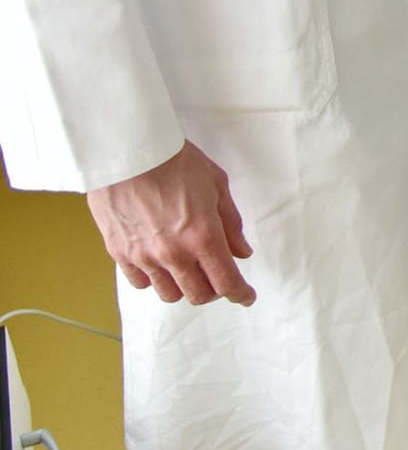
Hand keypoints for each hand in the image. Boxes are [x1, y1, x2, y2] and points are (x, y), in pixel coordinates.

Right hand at [86, 141, 255, 305]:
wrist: (129, 152)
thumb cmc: (175, 162)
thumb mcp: (217, 186)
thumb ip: (231, 224)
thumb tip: (242, 252)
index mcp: (203, 237)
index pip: (226, 281)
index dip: (240, 294)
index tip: (246, 296)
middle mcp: (173, 254)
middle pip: (198, 295)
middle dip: (214, 291)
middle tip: (218, 277)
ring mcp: (144, 257)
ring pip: (169, 293)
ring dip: (184, 286)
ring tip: (189, 269)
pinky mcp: (119, 254)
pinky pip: (141, 282)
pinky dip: (155, 279)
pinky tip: (161, 264)